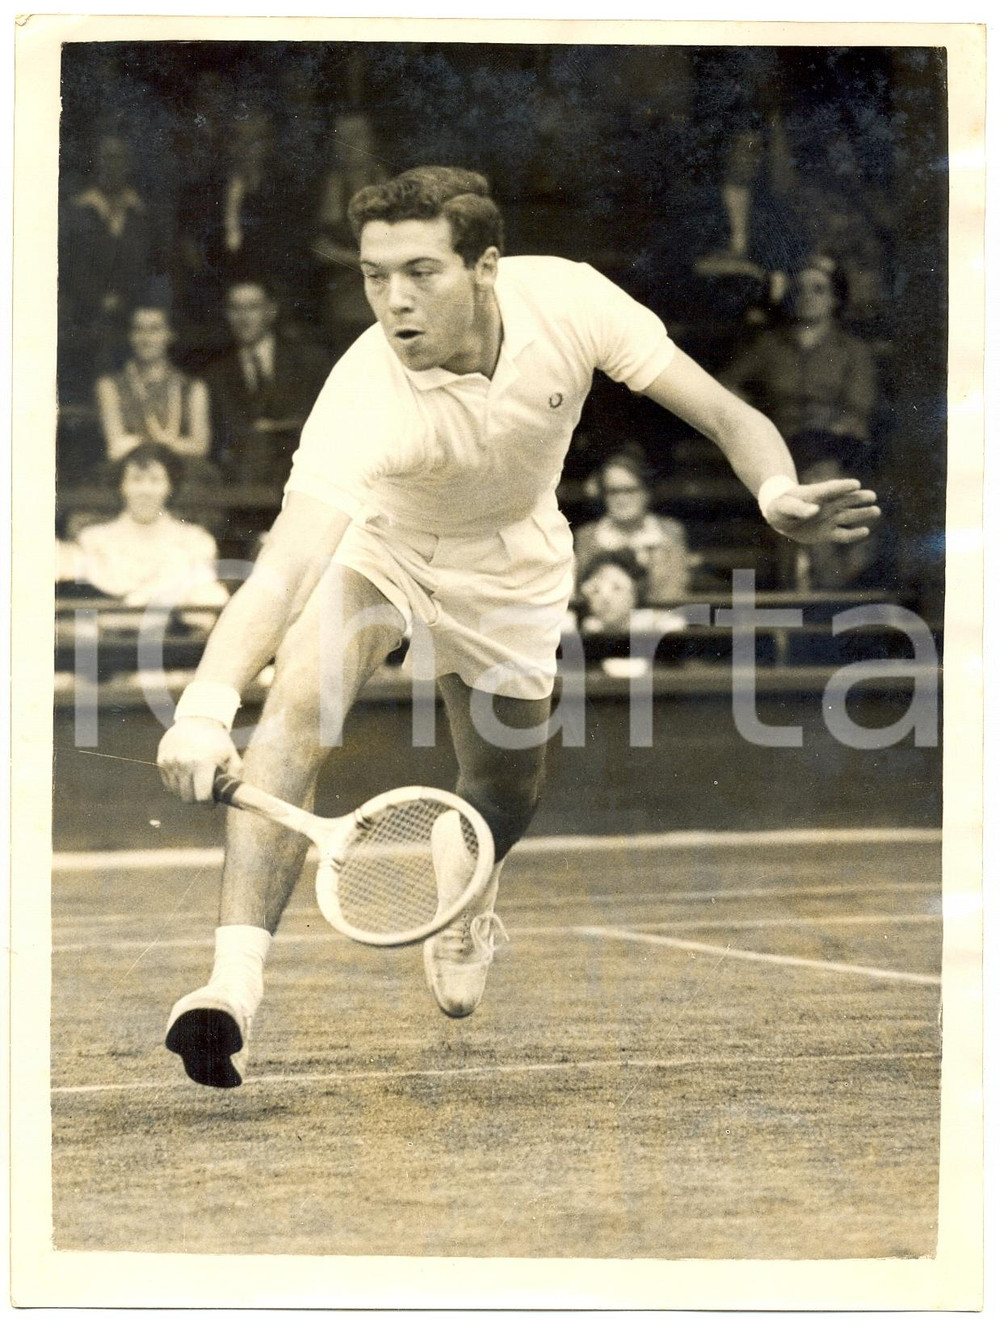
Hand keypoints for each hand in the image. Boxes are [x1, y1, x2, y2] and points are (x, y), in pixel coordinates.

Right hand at [157, 717, 241, 802]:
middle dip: (197, 799)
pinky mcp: (161, 760)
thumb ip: (234, 778)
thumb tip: (232, 797)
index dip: (208, 805)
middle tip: (204, 793)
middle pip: (187, 798)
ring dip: (186, 792)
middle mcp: (183, 763)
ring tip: (196, 782)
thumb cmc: (218, 741)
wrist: (198, 720)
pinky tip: (186, 775)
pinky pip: (168, 782)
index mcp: (203, 764)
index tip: (211, 803)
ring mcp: (170, 762)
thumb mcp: (232, 756)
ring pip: (176, 792)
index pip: (202, 797)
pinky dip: (177, 784)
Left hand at [764, 478, 880, 545]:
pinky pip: (843, 534)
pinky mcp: (829, 532)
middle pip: (846, 500)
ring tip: (876, 510)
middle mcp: (828, 505)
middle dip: (859, 498)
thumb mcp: (785, 506)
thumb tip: (814, 510)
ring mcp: (830, 518)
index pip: (831, 489)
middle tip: (872, 496)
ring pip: (849, 515)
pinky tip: (865, 531)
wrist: (782, 517)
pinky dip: (854, 534)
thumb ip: (799, 508)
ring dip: (862, 513)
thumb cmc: (783, 506)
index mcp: (817, 494)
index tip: (855, 484)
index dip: (843, 486)